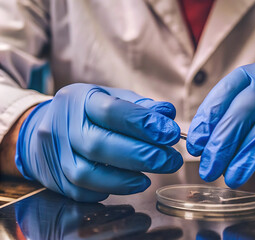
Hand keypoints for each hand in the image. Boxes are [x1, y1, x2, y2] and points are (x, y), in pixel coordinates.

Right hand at [15, 83, 182, 201]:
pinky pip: (80, 192)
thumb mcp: (112, 98)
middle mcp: (62, 125)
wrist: (44, 127)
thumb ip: (140, 107)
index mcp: (80, 99)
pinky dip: (107, 190)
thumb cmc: (88, 113)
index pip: (112, 111)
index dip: (144, 124)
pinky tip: (126, 183)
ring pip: (86, 174)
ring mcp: (53, 153)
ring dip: (125, 180)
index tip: (170, 134)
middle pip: (100, 145)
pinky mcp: (53, 177)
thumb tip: (167, 114)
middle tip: (170, 160)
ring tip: (148, 178)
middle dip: (142, 156)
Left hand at [187, 59, 254, 187]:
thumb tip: (204, 146)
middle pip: (243, 112)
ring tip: (234, 176)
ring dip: (246, 157)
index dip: (207, 122)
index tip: (197, 146)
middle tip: (210, 169)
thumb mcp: (253, 105)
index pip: (224, 94)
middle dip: (222, 146)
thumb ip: (229, 119)